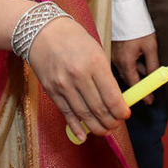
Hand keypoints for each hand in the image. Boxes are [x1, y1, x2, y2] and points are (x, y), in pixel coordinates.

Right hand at [30, 18, 129, 141]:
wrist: (42, 32)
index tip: (125, 115)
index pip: (112, 96)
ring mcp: (63, 85)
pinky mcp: (51, 91)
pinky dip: (77, 127)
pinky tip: (85, 135)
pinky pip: (67, 113)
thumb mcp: (96, 51)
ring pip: (84, 114)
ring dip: (97, 127)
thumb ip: (105, 75)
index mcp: (94, 63)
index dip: (121, 111)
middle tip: (116, 124)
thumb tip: (115, 99)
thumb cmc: (73, 39)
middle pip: (99, 108)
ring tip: (105, 130)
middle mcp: (79, 75)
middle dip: (111, 121)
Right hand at [112, 33, 159, 102]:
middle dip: (140, 84)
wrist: (126, 12)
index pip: (134, 84)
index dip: (143, 94)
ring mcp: (113, 57)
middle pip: (129, 80)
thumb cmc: (139, 27)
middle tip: (151, 88)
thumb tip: (157, 80)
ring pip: (125, 72)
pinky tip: (138, 60)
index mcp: (125, 62)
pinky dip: (131, 66)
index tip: (149, 101)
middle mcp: (116, 62)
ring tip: (146, 65)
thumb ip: (153, 65)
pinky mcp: (112, 53)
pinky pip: (121, 65)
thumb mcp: (151, 46)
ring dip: (136, 74)